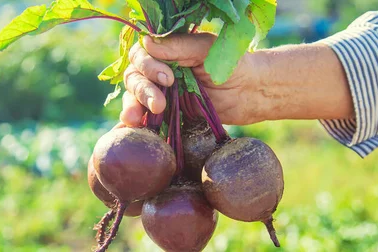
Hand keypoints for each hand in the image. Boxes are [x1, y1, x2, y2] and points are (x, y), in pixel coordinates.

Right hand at [120, 33, 265, 125]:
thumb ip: (178, 46)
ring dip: (132, 107)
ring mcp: (160, 94)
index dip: (147, 66)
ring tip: (136, 119)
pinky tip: (128, 129)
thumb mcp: (206, 49)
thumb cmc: (231, 64)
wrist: (249, 92)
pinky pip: (144, 118)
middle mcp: (157, 71)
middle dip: (142, 91)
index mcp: (165, 51)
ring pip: (134, 98)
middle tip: (158, 104)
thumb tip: (147, 42)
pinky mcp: (166, 115)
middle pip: (134, 78)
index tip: (167, 78)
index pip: (140, 55)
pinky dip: (133, 124)